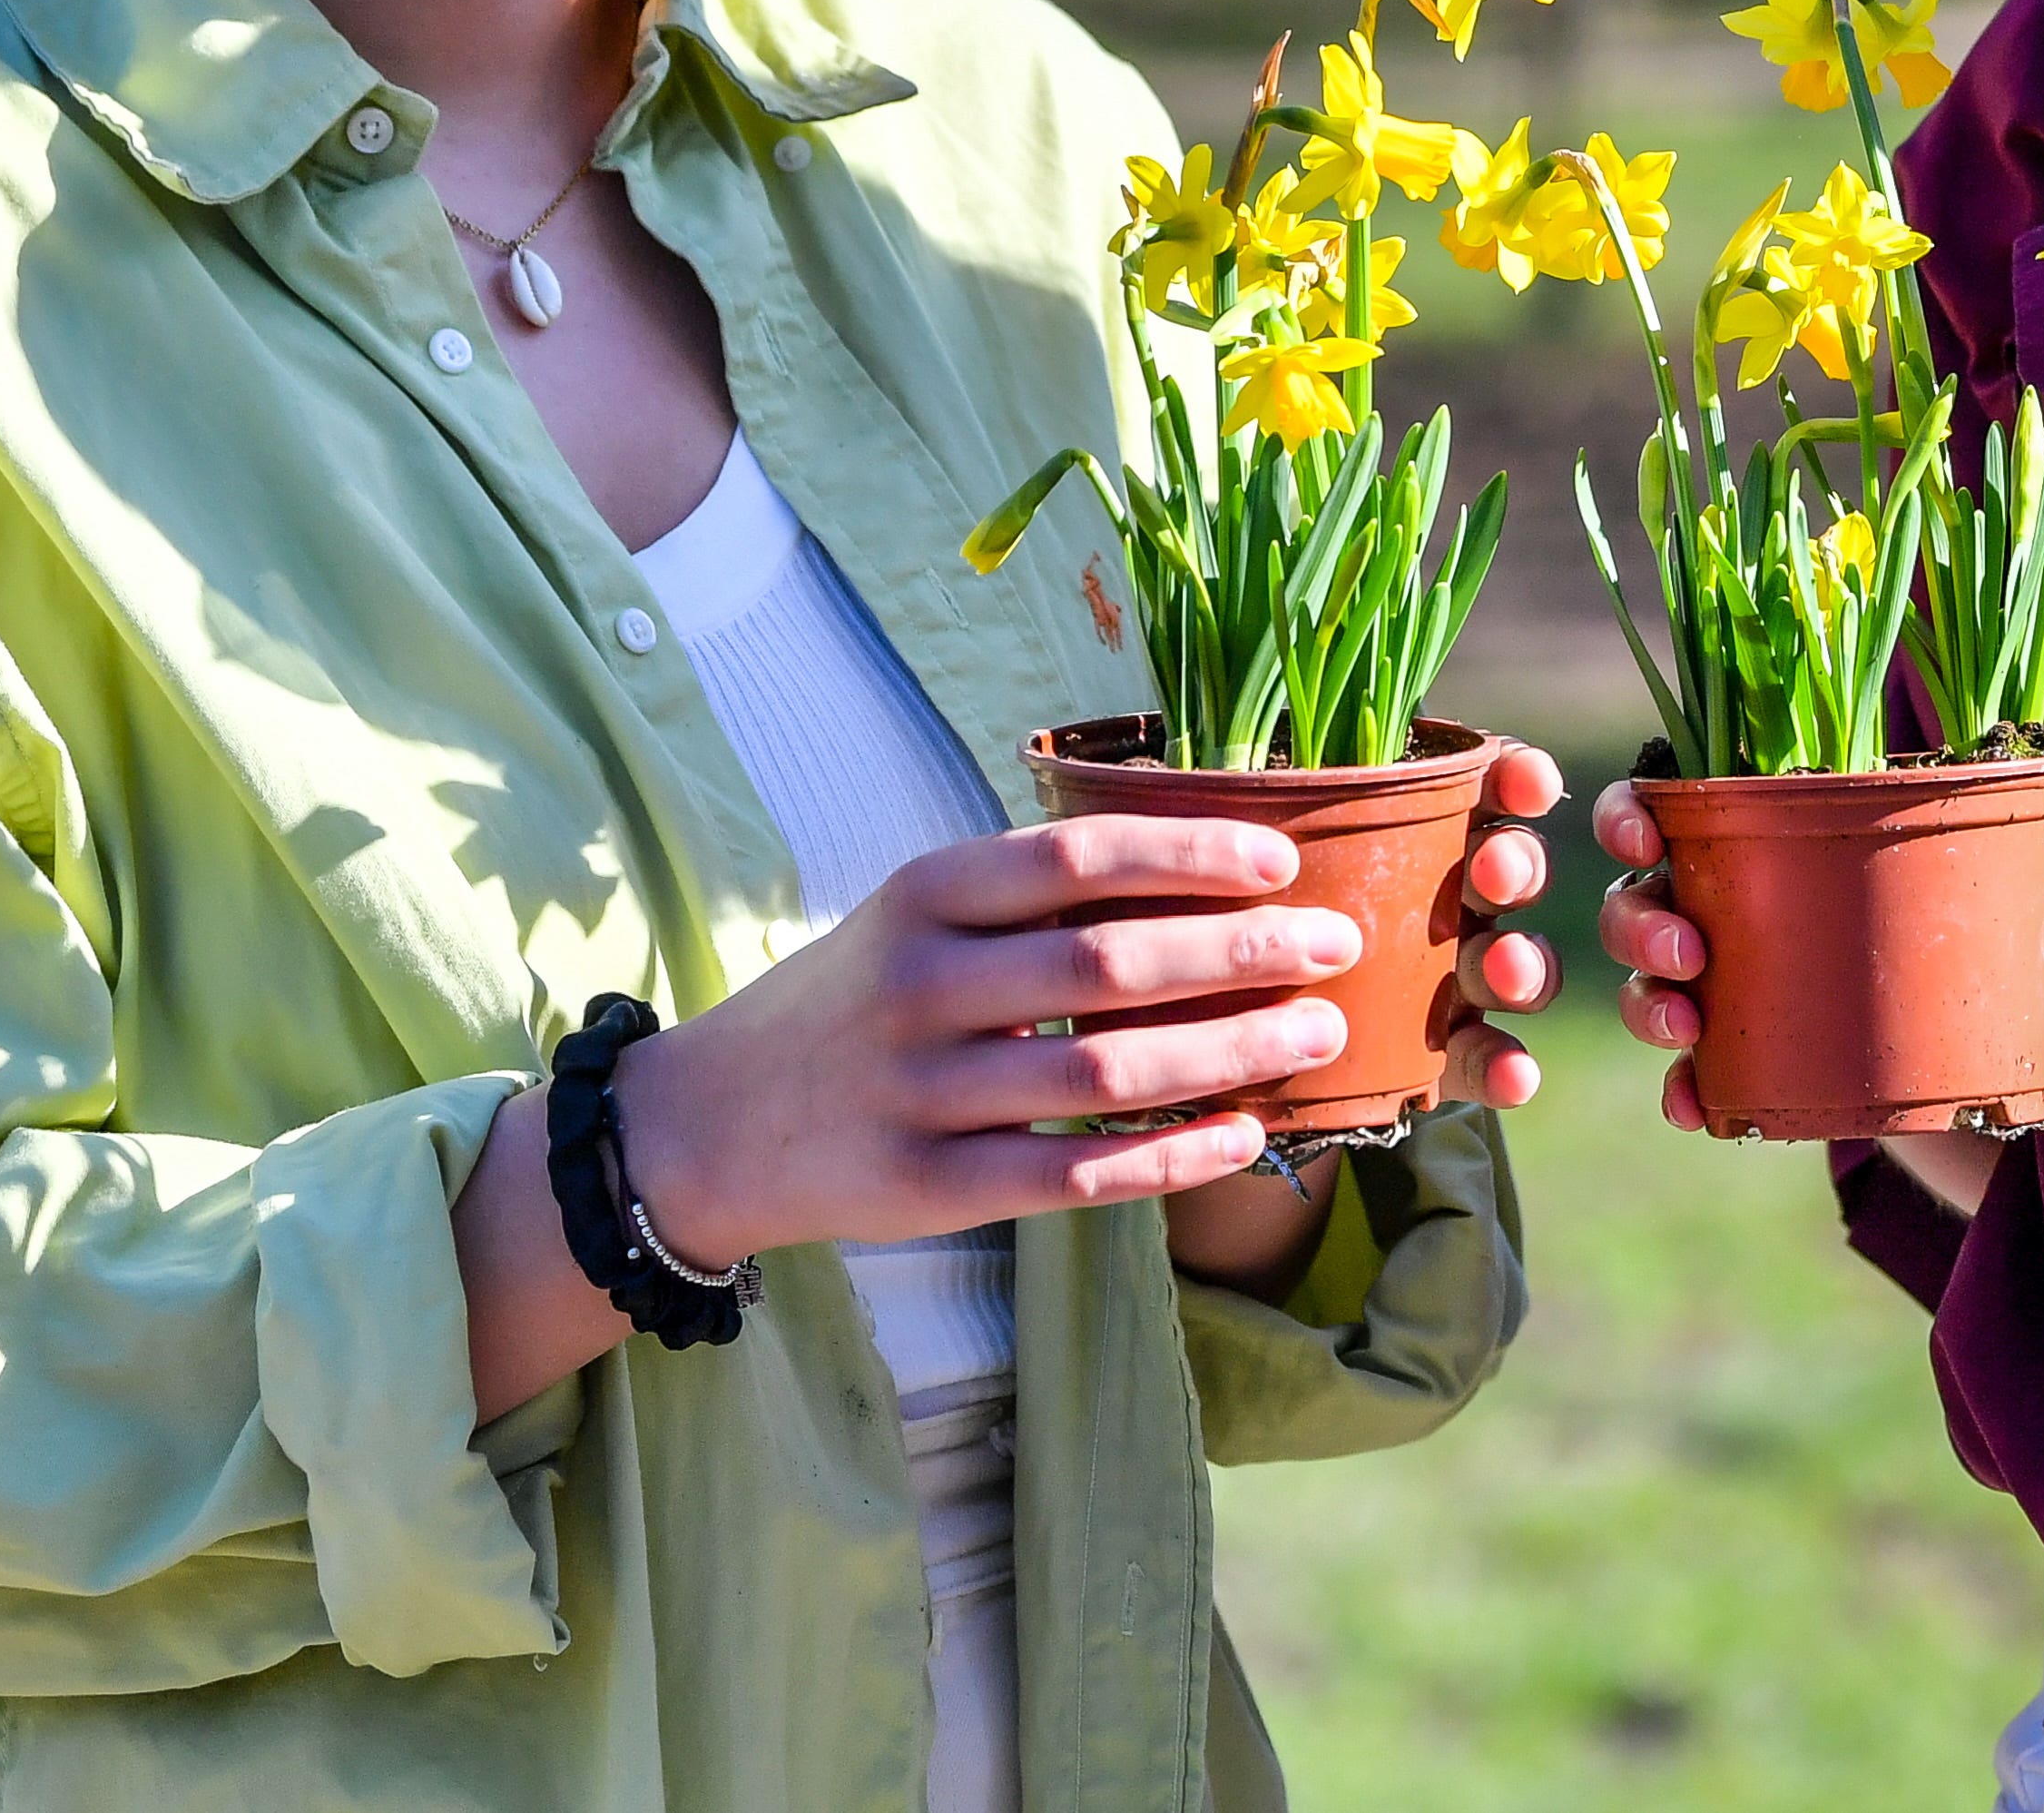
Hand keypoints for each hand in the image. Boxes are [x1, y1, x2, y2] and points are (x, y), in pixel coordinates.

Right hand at [619, 813, 1377, 1256]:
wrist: (706, 1124)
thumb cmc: (852, 1000)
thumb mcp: (914, 915)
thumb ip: (1032, 894)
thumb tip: (1208, 870)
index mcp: (925, 895)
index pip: (1078, 858)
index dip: (1192, 855)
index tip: (1286, 861)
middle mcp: (920, 986)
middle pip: (1109, 966)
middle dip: (1242, 952)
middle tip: (1338, 944)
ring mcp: (921, 1094)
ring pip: (1108, 1073)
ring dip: (1230, 1053)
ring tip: (1317, 1032)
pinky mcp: (929, 1188)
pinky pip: (1075, 1174)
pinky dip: (1172, 1157)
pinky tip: (1246, 1135)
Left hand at [1162, 737, 1567, 1297]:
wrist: (1198, 1054)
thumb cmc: (1202, 927)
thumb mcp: (1208, 874)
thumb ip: (1221, 828)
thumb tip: (1172, 772)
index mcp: (1397, 828)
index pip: (1474, 788)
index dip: (1513, 779)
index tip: (1523, 779)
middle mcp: (1435, 895)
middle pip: (1503, 870)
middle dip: (1514, 864)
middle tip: (1491, 874)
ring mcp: (1443, 978)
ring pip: (1506, 960)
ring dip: (1520, 962)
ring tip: (1500, 973)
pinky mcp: (1436, 1056)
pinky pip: (1482, 1060)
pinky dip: (1504, 1068)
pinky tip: (1513, 1079)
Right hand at [1593, 772, 2043, 1209]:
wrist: (1955, 1039)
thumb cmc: (1944, 920)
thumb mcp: (1980, 876)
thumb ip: (2022, 837)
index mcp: (1754, 836)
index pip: (1662, 806)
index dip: (1632, 815)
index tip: (1648, 835)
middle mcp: (1718, 908)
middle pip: (1634, 901)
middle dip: (1642, 923)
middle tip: (1690, 950)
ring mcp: (1721, 991)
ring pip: (1645, 989)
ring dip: (1649, 1005)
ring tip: (1691, 1027)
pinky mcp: (1742, 1066)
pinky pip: (1689, 1081)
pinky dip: (1686, 1094)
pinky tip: (1698, 1109)